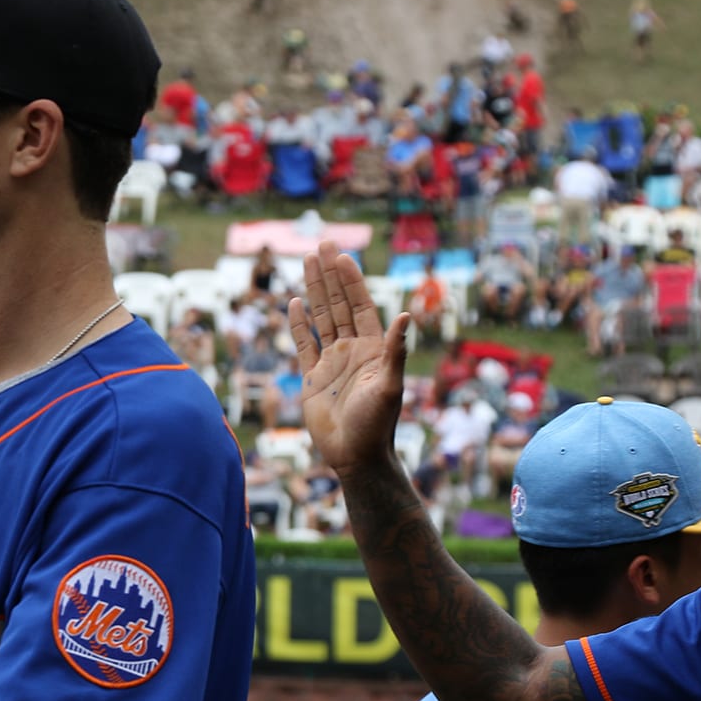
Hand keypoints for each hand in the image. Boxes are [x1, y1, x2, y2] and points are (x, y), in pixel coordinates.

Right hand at [286, 240, 409, 477]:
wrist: (356, 456)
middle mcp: (352, 349)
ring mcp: (331, 362)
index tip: (342, 256)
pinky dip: (298, 324)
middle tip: (321, 244)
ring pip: (320, 318)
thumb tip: (406, 314)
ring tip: (307, 262)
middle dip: (330, 275)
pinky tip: (295, 303)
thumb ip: (394, 350)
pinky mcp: (312, 378)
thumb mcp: (389, 386)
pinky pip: (303, 344)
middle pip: (338, 304)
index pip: (360, 306)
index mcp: (372, 349)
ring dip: (314, 290)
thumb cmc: (377, 424)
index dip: (351, 281)